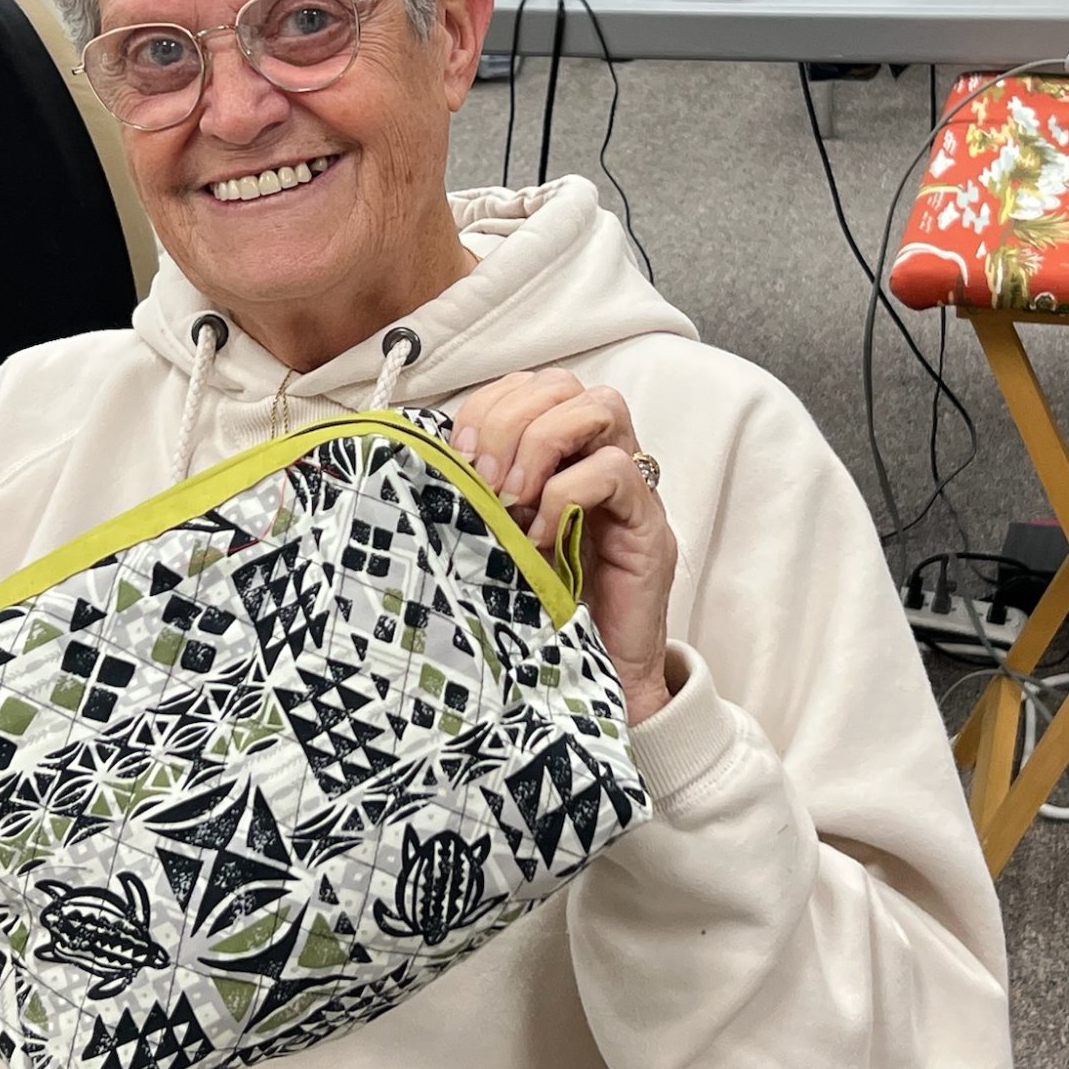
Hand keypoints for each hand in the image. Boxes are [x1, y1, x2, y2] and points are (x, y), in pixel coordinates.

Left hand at [450, 371, 675, 724]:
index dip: (485, 407)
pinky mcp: (648, 526)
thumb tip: (421, 473)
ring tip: (511, 496)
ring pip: (601, 406)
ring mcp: (629, 489)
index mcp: (558, 456)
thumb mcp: (492, 543)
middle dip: (509, 418)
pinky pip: (616, 471)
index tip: (454, 457)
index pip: (527, 387)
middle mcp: (598, 458)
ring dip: (541, 442)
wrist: (596, 684)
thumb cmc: (538, 613)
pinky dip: (567, 493)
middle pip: (562, 383)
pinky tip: (539, 535)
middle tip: (482, 479)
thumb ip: (473, 503)